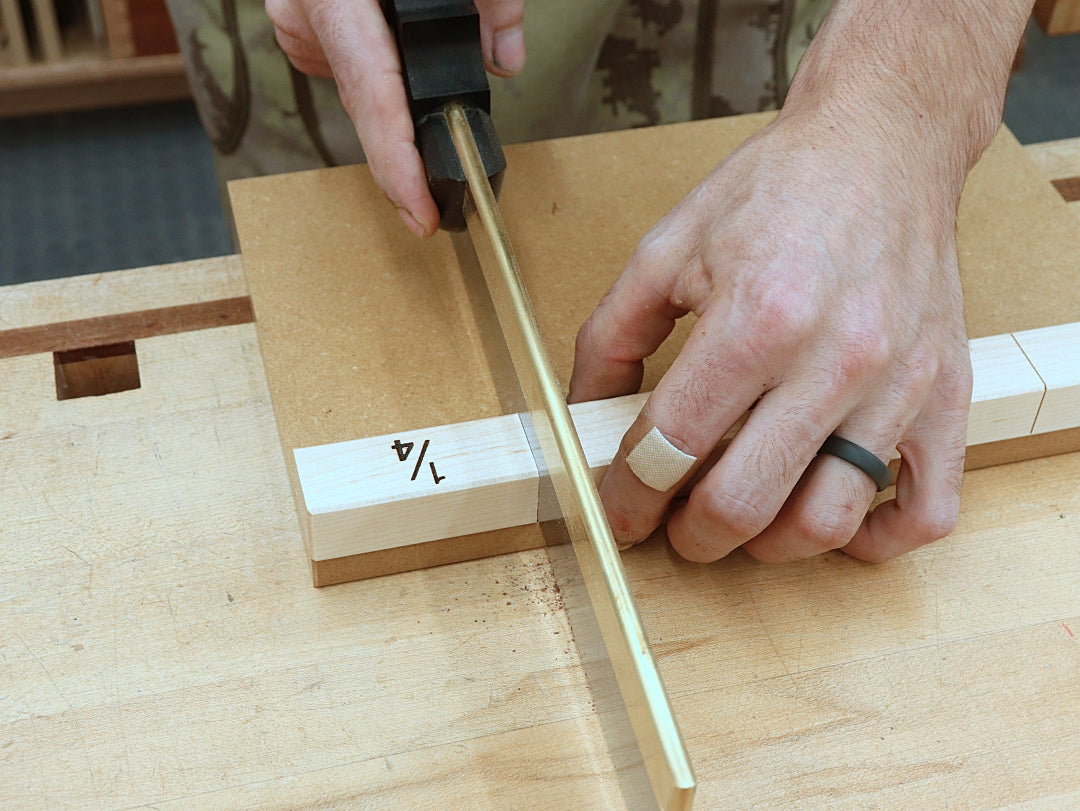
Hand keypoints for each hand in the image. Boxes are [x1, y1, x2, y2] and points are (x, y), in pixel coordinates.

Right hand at [265, 0, 524, 235]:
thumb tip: (507, 58)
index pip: (374, 97)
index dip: (399, 167)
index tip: (421, 214)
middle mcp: (307, 11)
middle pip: (368, 102)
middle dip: (405, 149)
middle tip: (429, 197)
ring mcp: (295, 16)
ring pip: (357, 84)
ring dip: (395, 92)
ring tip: (420, 61)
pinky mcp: (298, 17)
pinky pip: (343, 62)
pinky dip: (377, 68)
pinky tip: (392, 48)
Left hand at [569, 109, 972, 563]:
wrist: (886, 145)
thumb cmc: (780, 188)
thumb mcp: (669, 245)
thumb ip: (613, 336)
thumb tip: (585, 413)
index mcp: (756, 317)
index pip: (673, 446)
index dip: (629, 495)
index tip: (621, 508)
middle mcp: (835, 360)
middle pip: (744, 504)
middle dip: (688, 535)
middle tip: (674, 522)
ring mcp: (900, 387)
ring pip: (826, 523)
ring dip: (768, 544)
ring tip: (744, 515)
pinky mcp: (948, 397)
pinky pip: (926, 511)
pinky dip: (874, 539)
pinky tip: (830, 513)